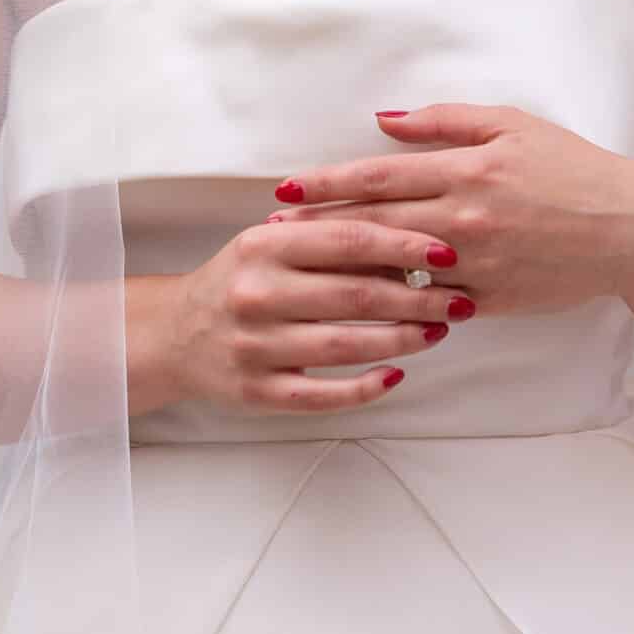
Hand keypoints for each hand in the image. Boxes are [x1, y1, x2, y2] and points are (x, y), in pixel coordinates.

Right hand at [161, 212, 474, 415]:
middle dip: (418, 298)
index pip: (349, 239)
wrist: (175, 334)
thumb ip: (329, 239)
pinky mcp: (256, 392)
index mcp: (264, 245)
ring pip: (345, 346)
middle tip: (458, 300)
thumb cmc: (242, 280)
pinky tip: (397, 374)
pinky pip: (322, 395)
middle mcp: (256, 292)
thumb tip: (410, 246)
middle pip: (356, 295)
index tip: (447, 251)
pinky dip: (365, 387)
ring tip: (437, 331)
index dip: (404, 245)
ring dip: (402, 339)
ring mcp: (254, 345)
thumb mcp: (273, 244)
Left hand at [269, 102, 633, 318]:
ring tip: (302, 271)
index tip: (285, 188)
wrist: (630, 229)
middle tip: (272, 233)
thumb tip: (383, 121)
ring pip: (394, 271)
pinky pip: (431, 304)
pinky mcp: (490, 301)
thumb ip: (444, 121)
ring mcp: (474, 266)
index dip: (326, 183)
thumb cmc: (572, 167)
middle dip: (318, 229)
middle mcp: (462, 220)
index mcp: (465, 171)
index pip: (378, 177)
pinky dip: (396, 302)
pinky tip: (362, 304)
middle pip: (373, 226)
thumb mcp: (511, 124)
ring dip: (345, 270)